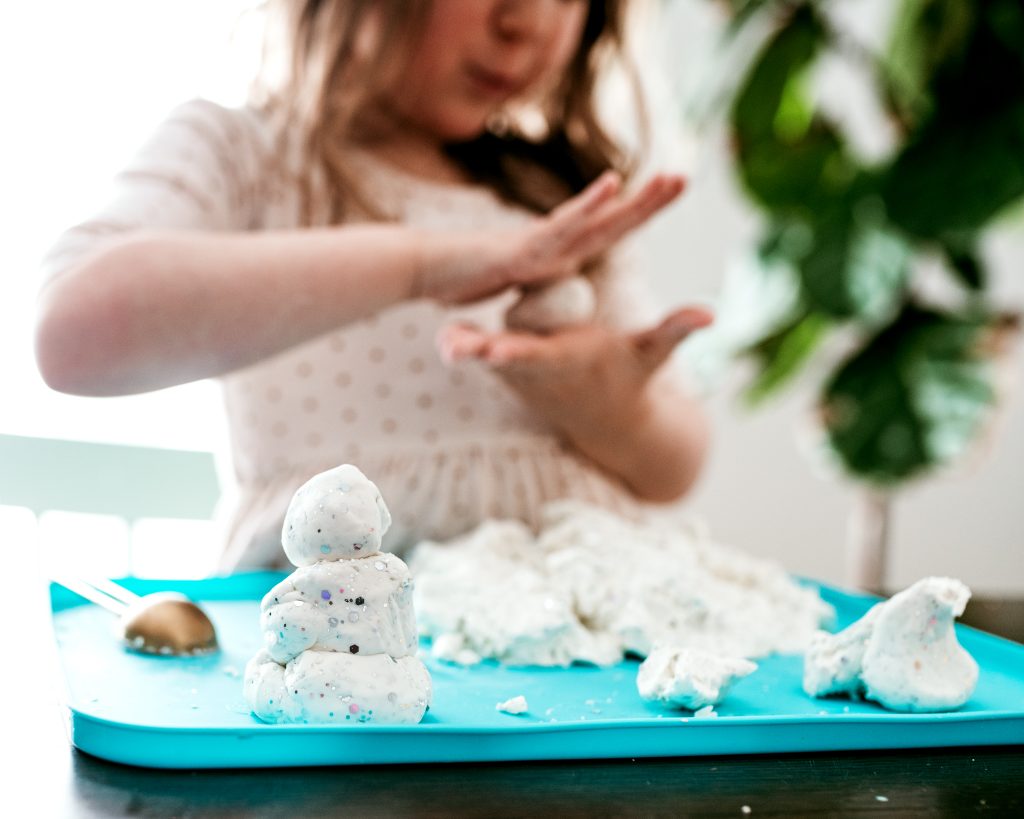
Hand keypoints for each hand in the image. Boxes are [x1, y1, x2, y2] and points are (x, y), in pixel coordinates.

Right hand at [414, 171, 684, 304]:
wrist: (421, 268)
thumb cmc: (458, 274)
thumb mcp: (506, 280)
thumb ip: (528, 273)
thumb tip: (541, 268)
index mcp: (555, 254)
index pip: (605, 236)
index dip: (636, 216)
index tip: (667, 196)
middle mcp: (553, 243)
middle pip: (611, 223)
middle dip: (650, 201)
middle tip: (685, 178)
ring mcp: (539, 243)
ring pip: (597, 220)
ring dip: (633, 200)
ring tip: (670, 179)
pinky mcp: (521, 250)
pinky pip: (560, 226)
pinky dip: (587, 205)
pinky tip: (613, 185)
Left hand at [437, 306, 713, 437]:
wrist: (611, 423)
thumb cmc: (632, 378)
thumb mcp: (653, 355)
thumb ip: (677, 330)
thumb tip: (713, 314)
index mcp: (572, 360)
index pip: (543, 356)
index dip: (519, 353)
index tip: (497, 349)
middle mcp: (542, 372)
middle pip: (504, 360)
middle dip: (478, 352)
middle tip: (449, 343)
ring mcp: (524, 377)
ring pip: (488, 360)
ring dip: (464, 349)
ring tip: (441, 339)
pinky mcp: (515, 374)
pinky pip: (488, 359)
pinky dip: (467, 348)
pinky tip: (445, 333)